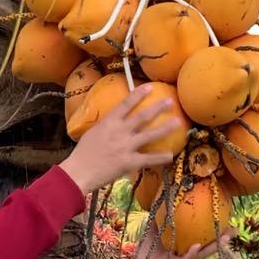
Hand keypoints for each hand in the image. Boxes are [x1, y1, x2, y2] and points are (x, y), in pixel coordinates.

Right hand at [59, 84, 184, 193]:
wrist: (80, 171)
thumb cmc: (83, 151)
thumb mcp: (94, 132)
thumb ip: (107, 125)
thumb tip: (116, 119)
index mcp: (109, 122)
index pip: (126, 104)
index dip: (138, 94)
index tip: (150, 87)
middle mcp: (120, 131)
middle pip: (142, 117)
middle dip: (157, 108)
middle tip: (170, 101)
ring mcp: (126, 146)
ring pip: (150, 135)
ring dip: (165, 128)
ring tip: (178, 122)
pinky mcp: (129, 162)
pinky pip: (148, 159)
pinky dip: (160, 158)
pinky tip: (171, 155)